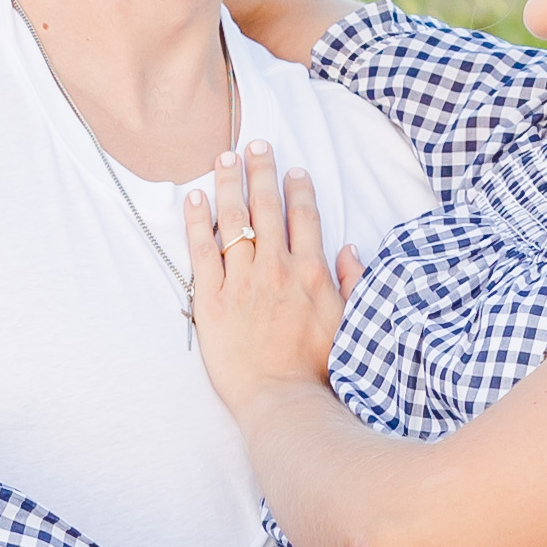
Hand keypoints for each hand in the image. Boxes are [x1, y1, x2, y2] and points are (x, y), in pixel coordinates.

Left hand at [184, 142, 356, 415]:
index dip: (298, 188)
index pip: (303, 217)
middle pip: (266, 208)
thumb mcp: (352, 324)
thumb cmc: (319, 371)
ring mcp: (241, 282)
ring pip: (233, 220)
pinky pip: (201, 251)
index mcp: (310, 273)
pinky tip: (193, 198)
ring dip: (229, 184)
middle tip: (255, 144)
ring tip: (223, 158)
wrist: (284, 402)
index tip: (293, 169)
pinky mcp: (211, 300)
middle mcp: (275, 269)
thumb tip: (348, 248)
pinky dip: (197, 221)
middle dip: (261, 171)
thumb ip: (353, 283)